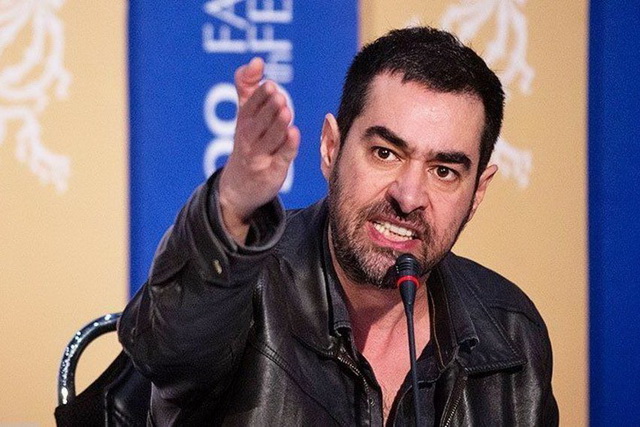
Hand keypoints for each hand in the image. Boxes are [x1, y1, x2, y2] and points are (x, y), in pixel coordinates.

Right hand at [218, 58, 299, 243]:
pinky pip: (281, 158)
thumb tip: (256, 61)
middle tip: (279, 96)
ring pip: (269, 140)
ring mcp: (260, 157)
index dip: (259, 97)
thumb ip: (247, 87)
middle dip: (268, 110)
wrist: (239, 186)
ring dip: (277, 126)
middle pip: (257, 123)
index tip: (270, 85)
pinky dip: (287, 147)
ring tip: (286, 111)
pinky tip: (294, 134)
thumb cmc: (247, 142)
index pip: (249, 108)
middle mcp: (248, 140)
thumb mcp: (244, 115)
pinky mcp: (273, 172)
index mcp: (242, 124)